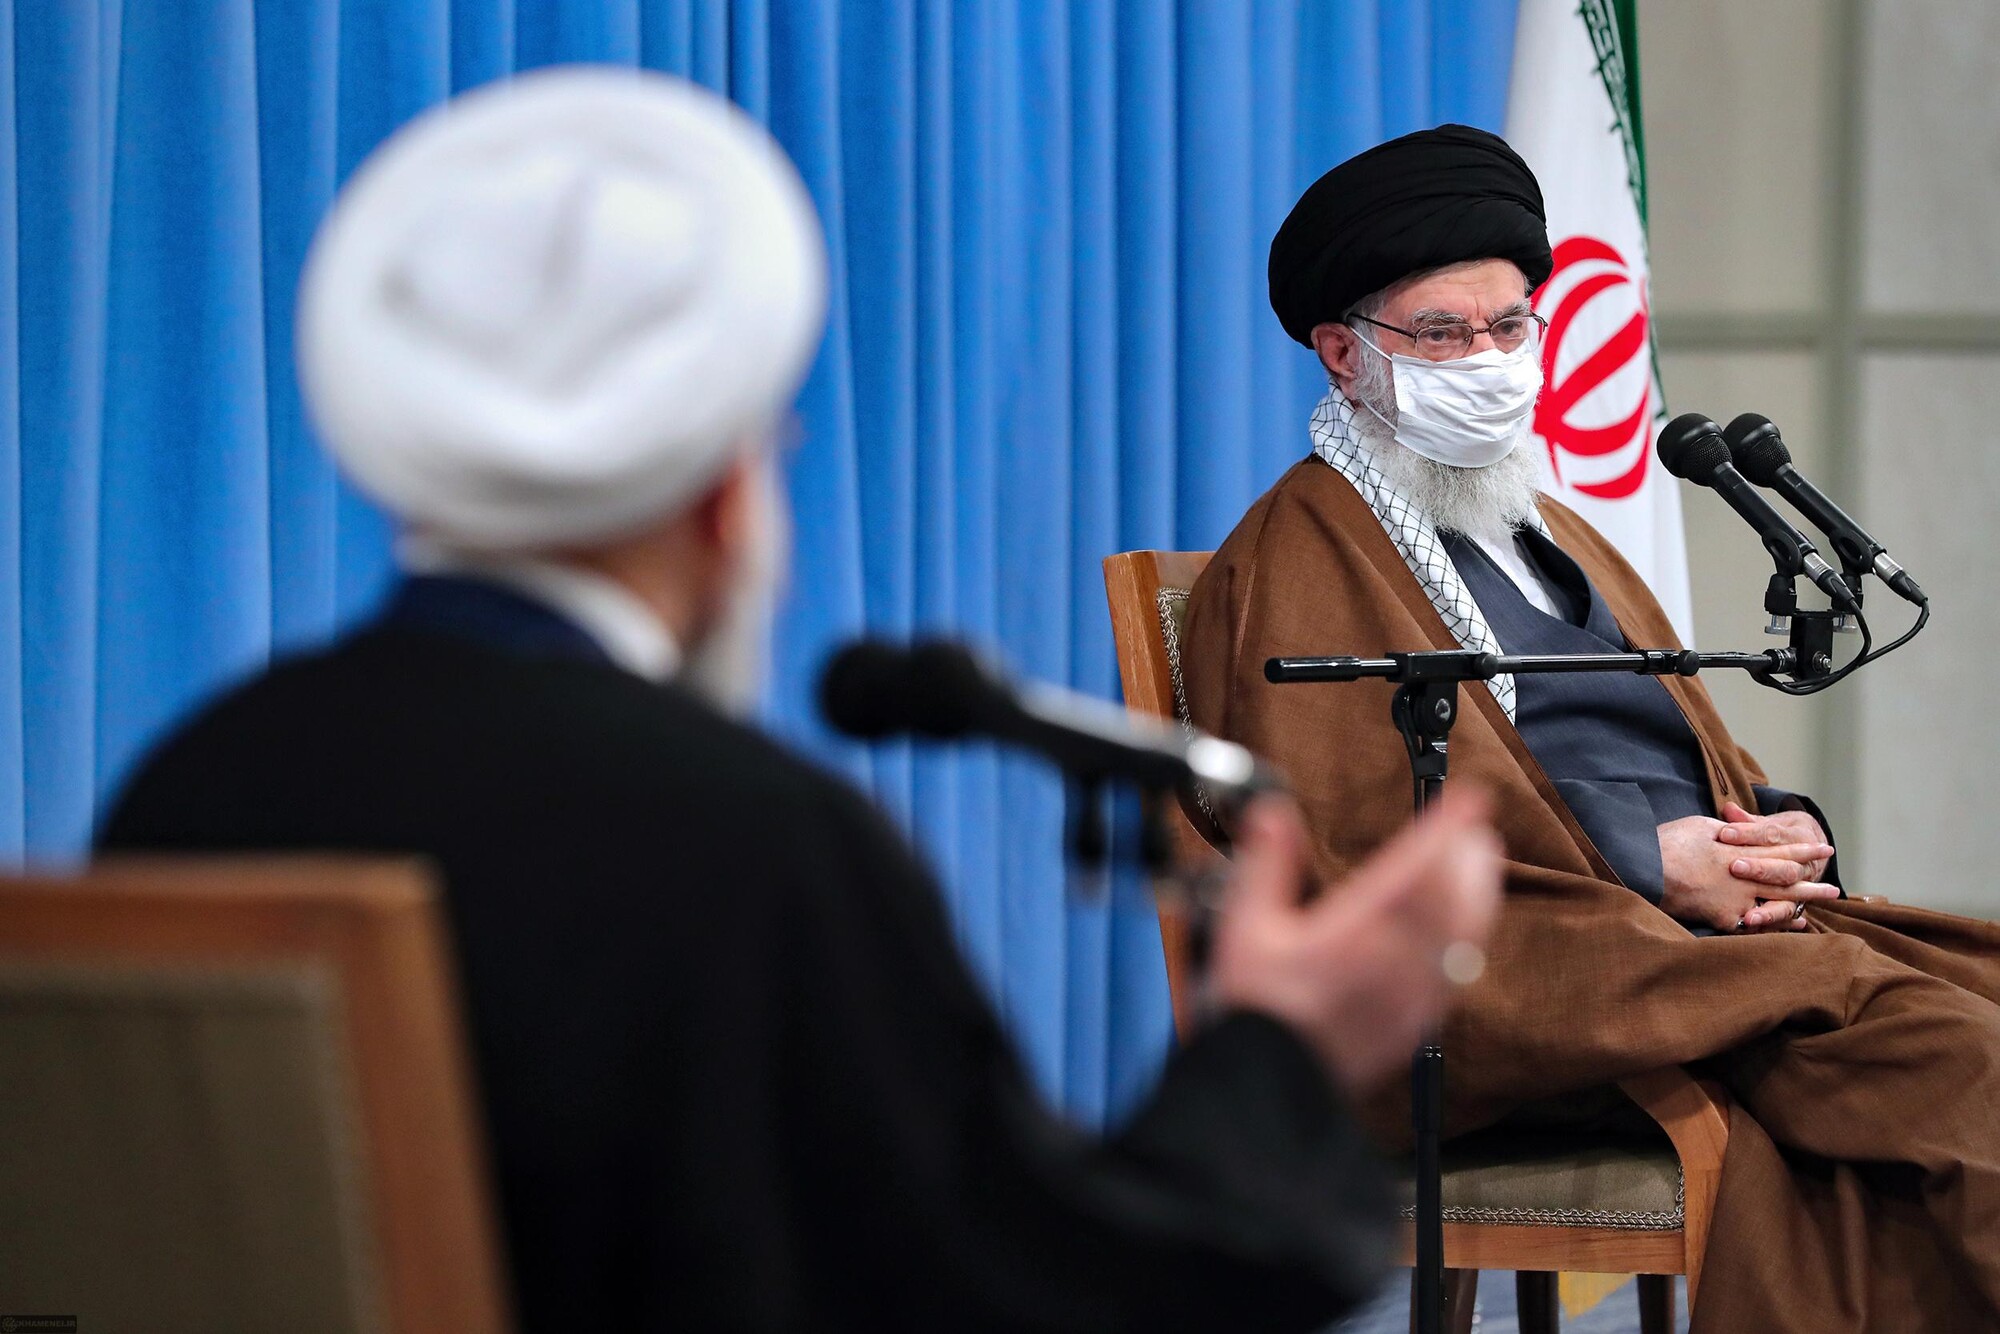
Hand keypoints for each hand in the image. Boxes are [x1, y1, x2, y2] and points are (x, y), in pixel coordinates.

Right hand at [1209, 788, 1503, 1090]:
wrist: (1275, 1082)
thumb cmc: (1259, 1009)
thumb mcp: (1245, 927)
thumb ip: (1264, 864)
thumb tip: (1273, 813)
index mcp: (1356, 931)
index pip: (1415, 866)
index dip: (1445, 828)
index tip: (1468, 798)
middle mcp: (1396, 959)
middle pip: (1454, 897)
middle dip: (1469, 856)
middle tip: (1476, 825)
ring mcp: (1412, 991)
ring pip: (1464, 933)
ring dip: (1478, 892)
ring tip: (1480, 864)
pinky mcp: (1418, 1019)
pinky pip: (1458, 970)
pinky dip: (1470, 936)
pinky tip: (1466, 928)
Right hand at [1657, 813, 1836, 932]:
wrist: (1646, 869)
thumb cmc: (1667, 843)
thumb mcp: (1697, 826)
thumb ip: (1722, 829)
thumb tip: (1735, 827)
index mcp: (1737, 847)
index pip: (1778, 847)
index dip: (1803, 849)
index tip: (1824, 849)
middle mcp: (1744, 873)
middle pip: (1785, 876)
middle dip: (1811, 880)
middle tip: (1834, 887)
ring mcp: (1737, 896)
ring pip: (1777, 901)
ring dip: (1802, 902)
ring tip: (1821, 904)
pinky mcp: (1725, 917)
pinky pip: (1755, 924)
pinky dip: (1775, 924)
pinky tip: (1791, 924)